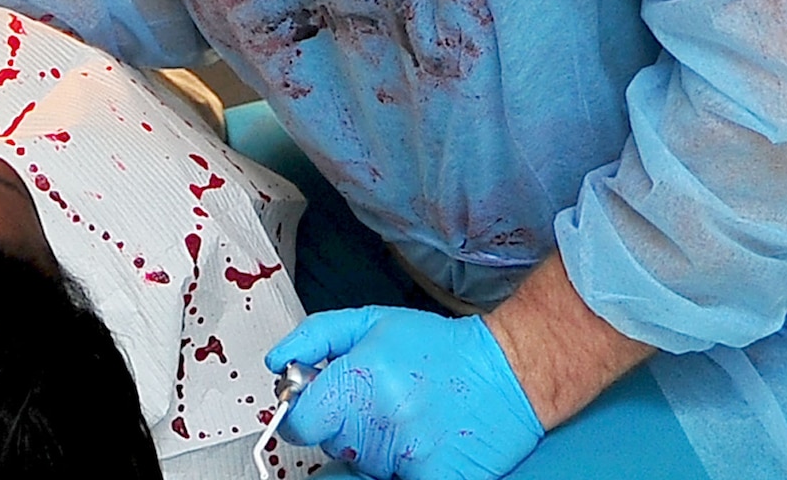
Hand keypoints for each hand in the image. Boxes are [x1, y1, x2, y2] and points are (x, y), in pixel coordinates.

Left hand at [266, 307, 543, 479]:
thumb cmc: (438, 348)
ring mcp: (405, 455)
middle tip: (380, 402)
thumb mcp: (371, 322)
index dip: (305, 414)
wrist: (508, 372)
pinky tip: (420, 446)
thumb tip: (278, 362)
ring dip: (378, 449)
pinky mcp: (433, 479)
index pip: (300, 421)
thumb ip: (315, 337)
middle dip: (348, 426)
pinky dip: (403, 469)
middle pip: (334, 444)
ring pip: (364, 466)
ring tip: (408, 419)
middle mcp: (378, 420)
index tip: (319, 407)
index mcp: (357, 380)